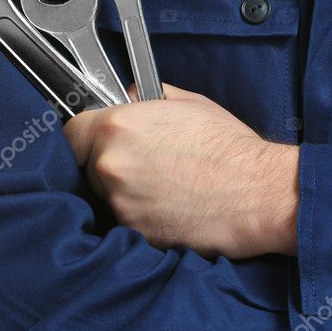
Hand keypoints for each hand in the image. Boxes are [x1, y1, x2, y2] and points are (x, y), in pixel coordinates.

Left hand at [63, 85, 298, 258]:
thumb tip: (126, 97)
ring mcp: (121, 204)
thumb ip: (145, 98)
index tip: (97, 143)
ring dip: (127, 195)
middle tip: (146, 167)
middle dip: (109, 167)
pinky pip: (126, 223)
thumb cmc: (229, 147)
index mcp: (117, 128)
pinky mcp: (135, 233)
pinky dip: (143, 218)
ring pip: (107, 198)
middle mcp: (111, 166)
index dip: (85, 138)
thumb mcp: (186, 103)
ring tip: (166, 189)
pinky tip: (171, 208)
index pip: (71, 133)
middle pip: (88, 167)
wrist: (260, 193)